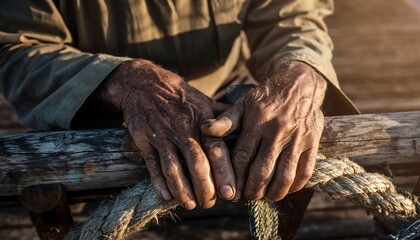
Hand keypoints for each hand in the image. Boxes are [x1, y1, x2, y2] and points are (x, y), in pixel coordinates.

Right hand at [98, 59, 235, 208]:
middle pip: (196, 163)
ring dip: (182, 190)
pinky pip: (152, 164)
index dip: (224, 172)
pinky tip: (166, 196)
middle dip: (205, 188)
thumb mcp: (204, 100)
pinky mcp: (144, 140)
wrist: (144, 83)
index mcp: (202, 120)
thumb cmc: (180, 95)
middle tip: (210, 203)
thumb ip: (225, 117)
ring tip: (190, 205)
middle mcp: (183, 128)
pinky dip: (158, 182)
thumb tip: (249, 126)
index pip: (216, 149)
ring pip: (173, 168)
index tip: (230, 194)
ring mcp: (162, 135)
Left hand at [201, 61, 326, 200]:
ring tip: (265, 195)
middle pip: (262, 171)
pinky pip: (305, 171)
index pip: (243, 157)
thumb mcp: (243, 104)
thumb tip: (204, 129)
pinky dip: (295, 186)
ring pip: (285, 176)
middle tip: (248, 196)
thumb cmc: (265, 98)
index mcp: (256, 122)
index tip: (232, 190)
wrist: (299, 84)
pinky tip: (285, 189)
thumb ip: (225, 120)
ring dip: (273, 192)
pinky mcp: (312, 143)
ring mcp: (297, 138)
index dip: (236, 178)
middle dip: (253, 189)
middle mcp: (277, 131)